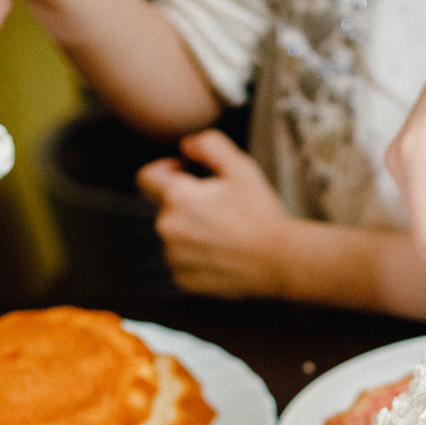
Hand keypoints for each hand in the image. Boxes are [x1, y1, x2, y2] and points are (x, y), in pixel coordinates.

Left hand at [136, 131, 295, 299]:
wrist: (279, 259)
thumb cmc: (260, 212)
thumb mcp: (240, 166)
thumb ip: (209, 145)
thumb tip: (186, 145)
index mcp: (176, 197)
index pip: (146, 177)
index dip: (164, 171)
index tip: (185, 174)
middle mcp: (167, 228)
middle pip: (165, 208)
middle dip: (186, 204)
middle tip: (221, 207)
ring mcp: (174, 257)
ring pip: (174, 236)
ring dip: (191, 231)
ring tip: (224, 233)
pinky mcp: (183, 280)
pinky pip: (182, 262)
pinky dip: (197, 257)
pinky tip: (222, 254)